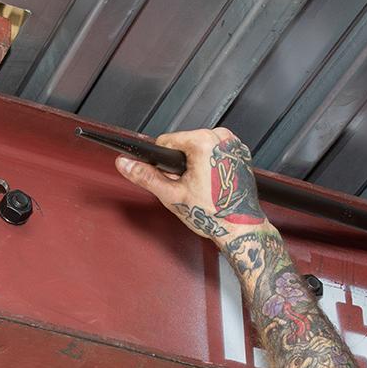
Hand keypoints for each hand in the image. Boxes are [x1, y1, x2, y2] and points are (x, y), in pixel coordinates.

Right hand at [115, 128, 269, 244]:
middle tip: (189, 188)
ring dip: (195, 165)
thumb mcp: (172, 195)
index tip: (174, 180)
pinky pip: (215, 153)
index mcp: (204, 142)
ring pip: (199, 149)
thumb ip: (146, 176)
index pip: (167, 141)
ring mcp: (233, 145)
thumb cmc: (213, 215)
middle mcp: (221, 138)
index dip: (164, 163)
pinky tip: (213, 184)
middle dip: (181, 165)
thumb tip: (126, 164)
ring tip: (203, 188)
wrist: (241, 229)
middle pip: (184, 144)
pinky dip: (210, 166)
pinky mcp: (240, 153)